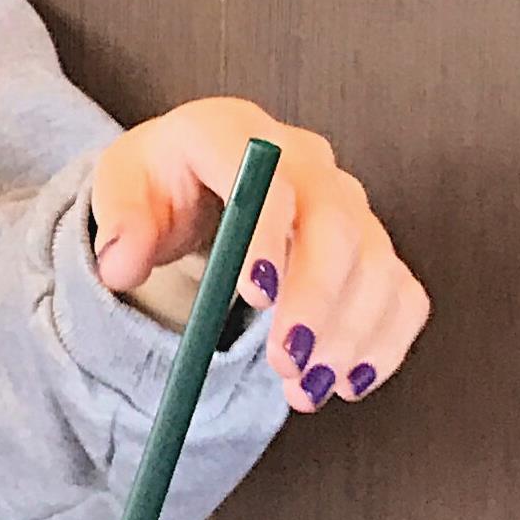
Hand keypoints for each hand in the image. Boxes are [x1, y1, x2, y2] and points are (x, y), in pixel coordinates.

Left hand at [90, 96, 429, 414]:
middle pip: (336, 224)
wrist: (193, 180)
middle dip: (316, 298)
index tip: (256, 295)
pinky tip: (347, 380)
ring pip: (375, 264)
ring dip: (348, 333)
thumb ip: (119, 225)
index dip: (269, 237)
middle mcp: (303, 159)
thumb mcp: (119, 187)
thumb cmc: (158, 180)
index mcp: (233, 132)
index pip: (267, 179)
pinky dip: (383, 341)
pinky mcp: (369, 243)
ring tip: (304, 387)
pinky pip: (399, 292)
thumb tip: (121, 266)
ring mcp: (345, 200)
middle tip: (286, 360)